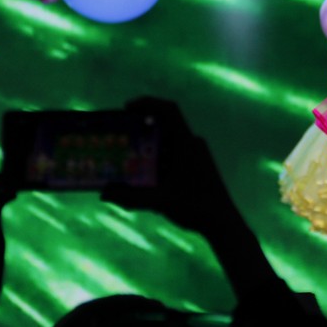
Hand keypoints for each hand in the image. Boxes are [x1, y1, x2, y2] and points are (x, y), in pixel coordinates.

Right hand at [100, 97, 228, 232]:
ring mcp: (198, 154)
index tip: (127, 108)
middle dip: (143, 126)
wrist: (223, 223)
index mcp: (187, 144)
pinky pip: (176, 151)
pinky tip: (147, 173)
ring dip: (151, 143)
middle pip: (166, 124)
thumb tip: (103, 193)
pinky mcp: (199, 165)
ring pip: (171, 140)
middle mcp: (194, 144)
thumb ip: (130, 197)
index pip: (169, 110)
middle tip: (121, 133)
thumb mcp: (159, 202)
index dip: (148, 103)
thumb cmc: (195, 207)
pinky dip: (160, 155)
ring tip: (129, 154)